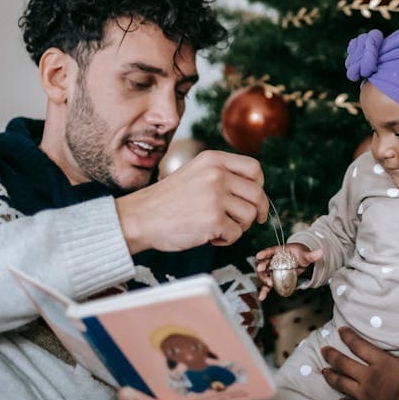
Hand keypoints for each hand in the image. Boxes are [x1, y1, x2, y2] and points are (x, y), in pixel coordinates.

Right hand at [116, 150, 268, 253]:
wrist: (139, 218)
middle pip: (257, 194)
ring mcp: (215, 196)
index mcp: (213, 160)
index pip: (254, 168)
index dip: (259, 185)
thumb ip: (222, 176)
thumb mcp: (196, 173)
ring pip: (249, 215)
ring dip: (239, 227)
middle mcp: (217, 174)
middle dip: (257, 211)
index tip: (255, 198)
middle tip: (250, 221)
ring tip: (218, 227)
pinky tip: (210, 236)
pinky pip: (236, 233)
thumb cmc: (167, 201)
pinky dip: (226, 240)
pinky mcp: (213, 220)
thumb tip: (256, 191)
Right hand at [255, 242, 322, 299]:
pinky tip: (262, 297)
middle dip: (262, 268)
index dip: (264, 253)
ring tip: (267, 286)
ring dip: (264, 280)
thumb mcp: (306, 254)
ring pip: (265, 274)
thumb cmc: (301, 254)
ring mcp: (273, 269)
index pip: (270, 251)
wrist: (301, 260)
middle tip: (262, 271)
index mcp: (279, 251)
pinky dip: (265, 290)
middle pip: (265, 263)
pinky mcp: (275, 278)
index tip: (258, 256)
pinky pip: (268, 284)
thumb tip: (321, 252)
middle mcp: (274, 260)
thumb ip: (312, 255)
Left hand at [321, 327, 398, 399]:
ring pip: (341, 386)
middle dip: (332, 356)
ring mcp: (364, 398)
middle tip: (323, 350)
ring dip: (332, 378)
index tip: (340, 330)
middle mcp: (368, 379)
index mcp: (382, 364)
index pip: (359, 346)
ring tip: (323, 373)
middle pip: (344, 364)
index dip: (348, 337)